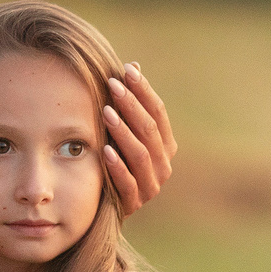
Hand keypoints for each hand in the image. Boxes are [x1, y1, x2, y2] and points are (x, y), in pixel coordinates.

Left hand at [100, 62, 175, 217]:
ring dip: (123, 131)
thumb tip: (133, 65)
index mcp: (166, 145)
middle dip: (131, 105)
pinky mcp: (133, 202)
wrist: (104, 206)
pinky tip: (104, 149)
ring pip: (141, 154)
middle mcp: (163, 165)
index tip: (127, 70)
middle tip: (112, 84)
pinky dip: (117, 165)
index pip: (158, 112)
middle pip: (150, 130)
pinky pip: (127, 182)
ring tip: (106, 111)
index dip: (144, 90)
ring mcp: (150, 185)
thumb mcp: (122, 132)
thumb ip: (130, 104)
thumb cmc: (115, 161)